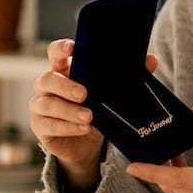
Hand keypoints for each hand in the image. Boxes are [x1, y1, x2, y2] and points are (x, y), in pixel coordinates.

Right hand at [30, 38, 158, 183]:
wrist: (85, 144)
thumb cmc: (96, 109)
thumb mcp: (111, 93)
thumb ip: (128, 76)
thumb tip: (151, 59)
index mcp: (63, 70)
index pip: (55, 53)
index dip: (60, 49)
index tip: (73, 49)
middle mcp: (48, 86)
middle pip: (47, 79)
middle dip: (65, 85)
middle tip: (85, 94)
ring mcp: (40, 106)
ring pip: (46, 104)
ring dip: (68, 110)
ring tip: (89, 116)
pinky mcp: (40, 127)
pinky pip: (48, 125)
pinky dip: (67, 127)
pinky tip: (84, 128)